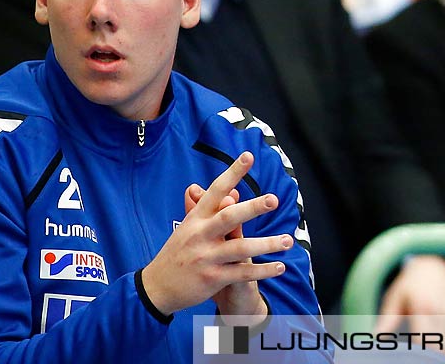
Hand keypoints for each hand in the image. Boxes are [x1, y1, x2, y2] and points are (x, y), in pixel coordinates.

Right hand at [140, 152, 290, 317]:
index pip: (215, 191)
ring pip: (240, 248)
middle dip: (252, 208)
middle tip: (274, 199)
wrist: (156, 288)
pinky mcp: (212, 279)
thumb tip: (232, 191)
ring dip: (267, 244)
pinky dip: (263, 270)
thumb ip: (211, 211)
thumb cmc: (177, 253)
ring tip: (289, 240)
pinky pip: (242, 273)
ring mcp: (206, 258)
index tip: (248, 156)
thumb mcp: (188, 227)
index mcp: (196, 219)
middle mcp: (200, 235)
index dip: (232, 173)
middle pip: (229, 217)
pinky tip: (280, 267)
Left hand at [375, 255, 444, 353]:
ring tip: (431, 356)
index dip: (417, 352)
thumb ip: (388, 319)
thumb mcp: (394, 297)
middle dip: (431, 355)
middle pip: (439, 343)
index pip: (422, 338)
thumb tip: (378, 338)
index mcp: (422, 305)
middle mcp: (441, 309)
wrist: (435, 266)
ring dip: (443, 353)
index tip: (412, 357)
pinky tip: (442, 351)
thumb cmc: (410, 284)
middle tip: (420, 358)